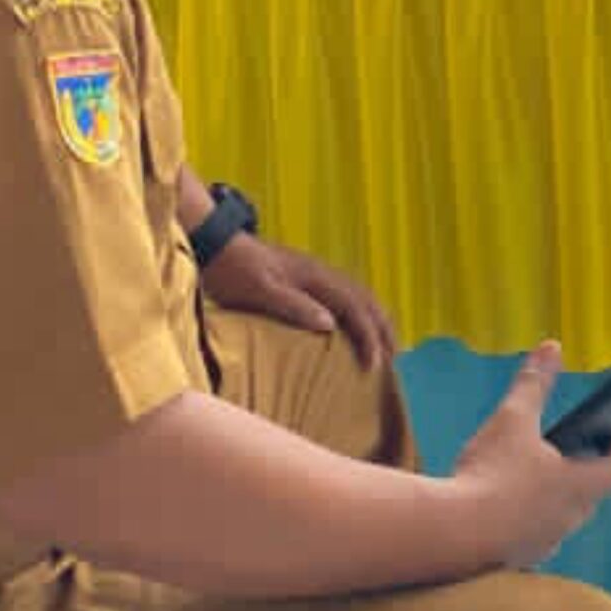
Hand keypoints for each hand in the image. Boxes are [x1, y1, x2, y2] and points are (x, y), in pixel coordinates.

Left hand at [200, 234, 396, 370]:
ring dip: (375, 318)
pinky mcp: (306, 277)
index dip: (369, 337)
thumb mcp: (260, 291)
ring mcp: (315, 273)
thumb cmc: (233, 271)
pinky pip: (345, 294)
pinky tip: (354, 324)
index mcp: (314, 277)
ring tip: (384, 342)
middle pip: (365, 298)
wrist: (216, 244)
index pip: (354, 308)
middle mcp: (321, 273)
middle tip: (394, 357)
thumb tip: (331, 324)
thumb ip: (294, 305)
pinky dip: (360, 311)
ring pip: (358, 294)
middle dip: (383, 327)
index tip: (375, 365)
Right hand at [451, 341, 610, 567]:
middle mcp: (566, 520)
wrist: (451, 535)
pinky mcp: (513, 561)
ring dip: (549, 500)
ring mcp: (541, 544)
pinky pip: (527, 539)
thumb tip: (551, 349)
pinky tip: (496, 508)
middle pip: (587, 495)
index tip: (609, 436)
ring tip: (526, 477)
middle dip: (579, 472)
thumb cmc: (491, 475)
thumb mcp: (513, 419)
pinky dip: (521, 522)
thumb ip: (533, 384)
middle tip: (564, 451)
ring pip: (557, 519)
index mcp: (577, 486)